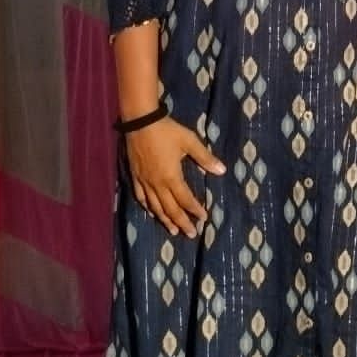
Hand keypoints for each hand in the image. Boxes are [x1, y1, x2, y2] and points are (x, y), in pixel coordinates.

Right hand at [125, 116, 224, 236]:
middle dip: (182, 222)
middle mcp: (157, 184)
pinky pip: (141, 198)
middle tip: (191, 234)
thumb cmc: (167, 131)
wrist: (140, 122)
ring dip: (165, 220)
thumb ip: (205, 157)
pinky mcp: (135, 177)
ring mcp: (144, 182)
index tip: (204, 219)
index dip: (195, 210)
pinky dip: (148, 208)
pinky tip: (152, 213)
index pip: (185, 199)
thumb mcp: (189, 141)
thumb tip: (222, 171)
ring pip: (155, 207)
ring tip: (173, 231)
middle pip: (170, 208)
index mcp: (171, 177)